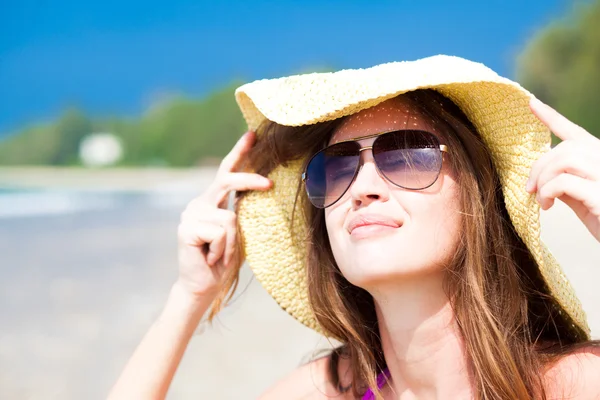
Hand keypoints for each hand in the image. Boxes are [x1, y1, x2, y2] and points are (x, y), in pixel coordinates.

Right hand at [176, 131, 271, 298]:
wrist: (204, 286)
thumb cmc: (224, 261)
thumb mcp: (239, 233)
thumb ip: (242, 212)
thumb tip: (264, 187)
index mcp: (213, 202)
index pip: (226, 172)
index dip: (239, 152)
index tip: (252, 135)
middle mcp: (200, 203)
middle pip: (227, 181)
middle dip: (250, 180)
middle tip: (270, 184)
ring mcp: (191, 213)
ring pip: (230, 218)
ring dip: (232, 244)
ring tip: (219, 254)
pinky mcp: (187, 227)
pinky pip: (221, 232)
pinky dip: (222, 250)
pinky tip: (210, 257)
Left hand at [526, 98, 599, 241]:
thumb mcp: (581, 198)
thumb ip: (564, 182)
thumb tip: (540, 174)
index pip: (574, 132)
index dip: (551, 117)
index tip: (531, 103)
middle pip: (563, 149)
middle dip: (539, 167)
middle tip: (529, 189)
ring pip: (564, 160)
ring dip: (543, 180)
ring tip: (541, 199)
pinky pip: (563, 182)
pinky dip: (547, 192)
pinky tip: (547, 205)